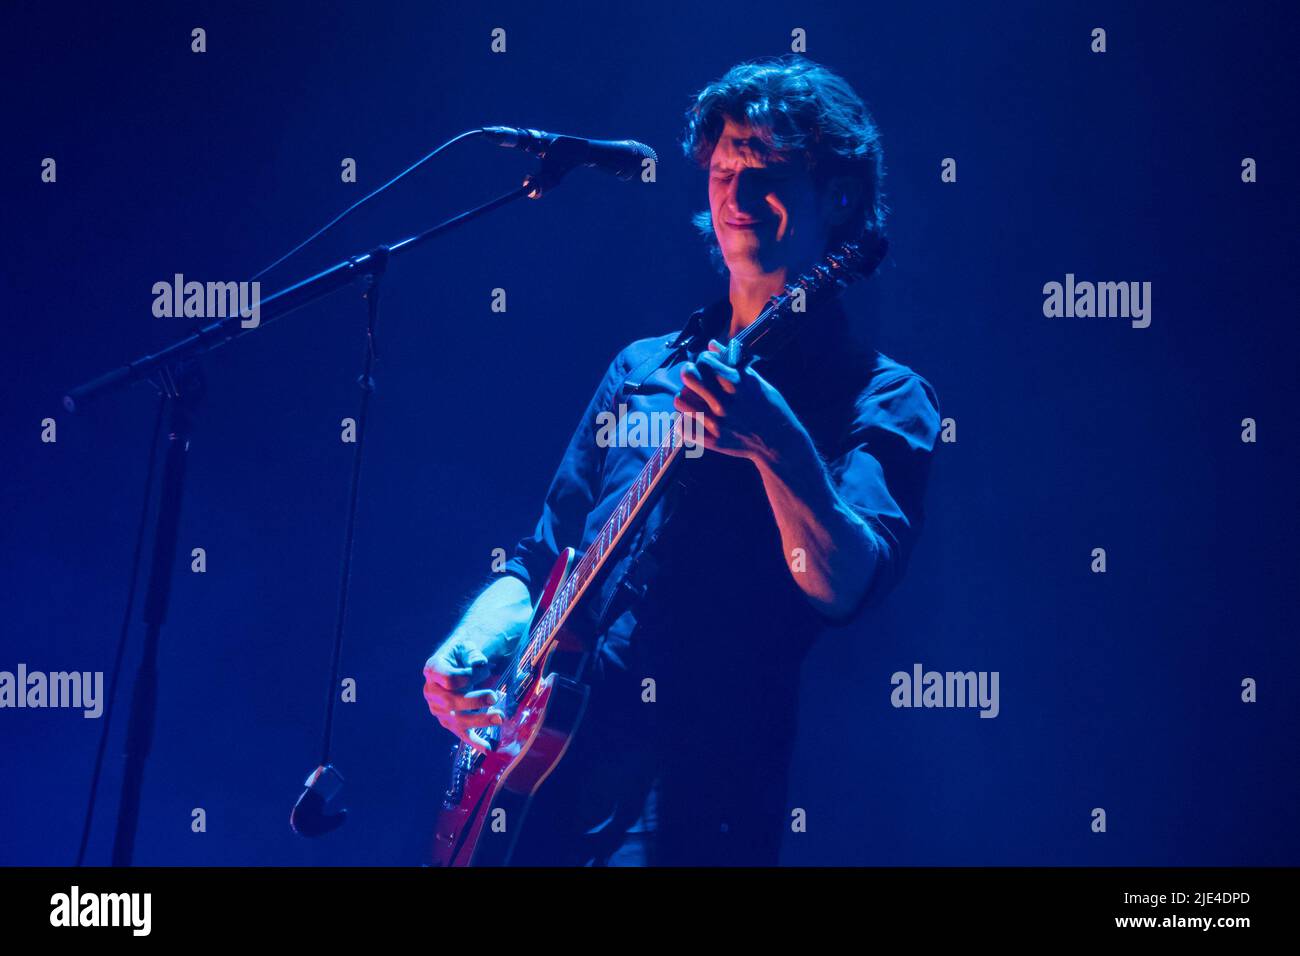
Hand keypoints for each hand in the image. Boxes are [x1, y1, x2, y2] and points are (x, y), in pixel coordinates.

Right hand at [423, 639, 503, 753]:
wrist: (461, 662)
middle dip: (474, 701)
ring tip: (500, 717)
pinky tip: (488, 748)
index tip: (484, 669)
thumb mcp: (467, 645)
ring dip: (480, 720)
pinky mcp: (451, 722)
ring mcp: (439, 710)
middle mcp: (432, 692)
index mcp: (433, 670)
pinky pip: (462, 734)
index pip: (448, 679)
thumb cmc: (464, 653)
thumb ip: (472, 653)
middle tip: (494, 697)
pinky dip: (476, 742)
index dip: (467, 677)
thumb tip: (480, 663)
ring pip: (457, 720)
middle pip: (451, 702)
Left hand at [673, 340, 804, 465]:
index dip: (703, 359)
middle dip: (689, 373)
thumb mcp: (755, 380)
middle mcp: (724, 402)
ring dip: (685, 397)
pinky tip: (693, 418)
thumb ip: (731, 362)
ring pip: (681, 401)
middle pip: (689, 376)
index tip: (707, 364)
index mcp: (737, 384)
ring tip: (693, 398)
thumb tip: (711, 344)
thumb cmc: (770, 407)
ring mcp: (717, 423)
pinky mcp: (713, 441)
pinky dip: (685, 421)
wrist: (780, 441)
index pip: (704, 360)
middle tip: (694, 378)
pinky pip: (683, 428)